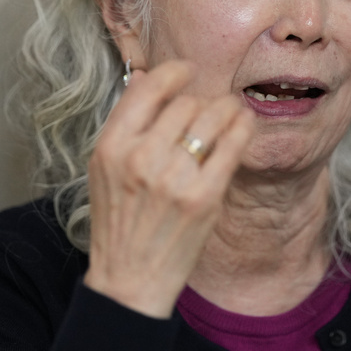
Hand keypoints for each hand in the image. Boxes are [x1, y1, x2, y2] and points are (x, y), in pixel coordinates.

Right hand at [83, 60, 253, 316]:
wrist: (130, 279)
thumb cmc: (120, 221)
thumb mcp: (105, 168)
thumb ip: (127, 124)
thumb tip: (146, 77)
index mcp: (112, 146)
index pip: (148, 87)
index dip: (174, 72)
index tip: (188, 72)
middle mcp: (141, 157)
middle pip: (186, 103)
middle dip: (203, 100)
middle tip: (211, 108)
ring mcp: (174, 178)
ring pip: (212, 116)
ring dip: (227, 109)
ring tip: (232, 112)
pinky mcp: (204, 196)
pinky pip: (232, 145)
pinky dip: (243, 128)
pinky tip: (245, 124)